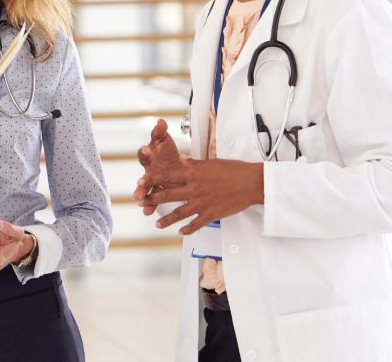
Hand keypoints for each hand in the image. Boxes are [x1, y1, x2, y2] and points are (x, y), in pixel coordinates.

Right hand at [133, 119, 182, 215]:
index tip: (147, 149)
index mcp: (150, 155)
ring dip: (141, 194)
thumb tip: (160, 121)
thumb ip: (160, 132)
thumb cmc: (165, 151)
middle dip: (142, 178)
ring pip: (144, 188)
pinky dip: (150, 205)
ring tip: (140, 199)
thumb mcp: (164, 140)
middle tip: (141, 182)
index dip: (146, 150)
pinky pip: (152, 199)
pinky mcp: (156, 190)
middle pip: (143, 173)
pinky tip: (147, 212)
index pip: (145, 152)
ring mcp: (151, 181)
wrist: (172, 165)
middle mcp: (148, 168)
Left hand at [136, 158, 264, 234]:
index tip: (140, 182)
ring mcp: (202, 202)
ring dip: (166, 219)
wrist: (251, 183)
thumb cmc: (234, 170)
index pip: (167, 176)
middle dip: (152, 199)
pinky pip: (196, 224)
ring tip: (156, 224)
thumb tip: (180, 159)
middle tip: (140, 203)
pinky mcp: (211, 213)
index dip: (152, 179)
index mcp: (193, 173)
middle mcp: (194, 188)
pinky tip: (180, 232)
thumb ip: (193, 163)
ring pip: (179, 213)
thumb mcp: (211, 162)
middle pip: (168, 195)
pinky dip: (187, 230)